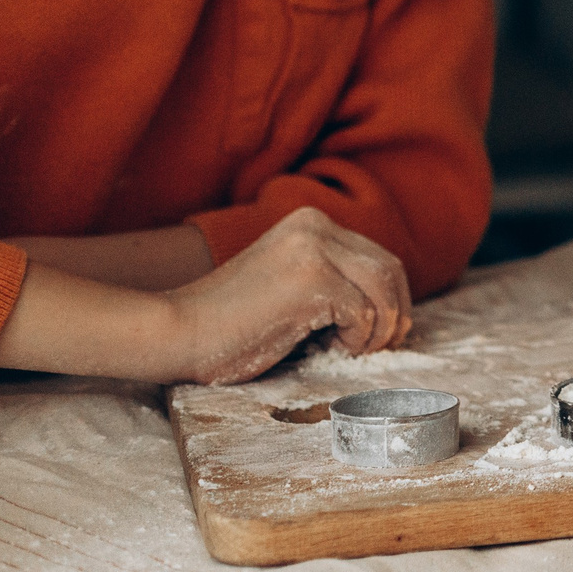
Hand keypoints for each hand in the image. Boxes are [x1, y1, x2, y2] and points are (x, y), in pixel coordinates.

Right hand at [164, 207, 412, 384]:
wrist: (177, 332)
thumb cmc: (231, 322)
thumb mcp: (289, 283)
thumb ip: (332, 279)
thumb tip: (392, 310)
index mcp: (311, 222)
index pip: (378, 256)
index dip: (392, 297)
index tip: (385, 330)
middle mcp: (316, 227)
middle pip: (390, 270)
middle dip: (395, 313)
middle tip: (383, 346)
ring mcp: (315, 250)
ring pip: (383, 291)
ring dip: (379, 329)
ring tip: (353, 349)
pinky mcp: (313, 281)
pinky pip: (364, 314)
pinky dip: (357, 339)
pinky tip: (330, 347)